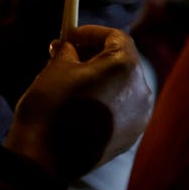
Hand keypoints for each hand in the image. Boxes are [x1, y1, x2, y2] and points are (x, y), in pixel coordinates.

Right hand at [5, 25, 152, 184]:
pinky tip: (81, 106)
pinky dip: (105, 100)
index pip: (115, 37)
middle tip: (68, 56)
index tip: (69, 36)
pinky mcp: (132, 136)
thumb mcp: (55, 68)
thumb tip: (68, 46)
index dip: (90, 32)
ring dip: (101, 79)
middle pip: (122, 61)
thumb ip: (67, 51)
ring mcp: (140, 116)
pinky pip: (121, 108)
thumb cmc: (50, 106)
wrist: (46, 157)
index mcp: (125, 67)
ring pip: (122, 86)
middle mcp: (141, 90)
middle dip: (95, 55)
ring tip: (72, 83)